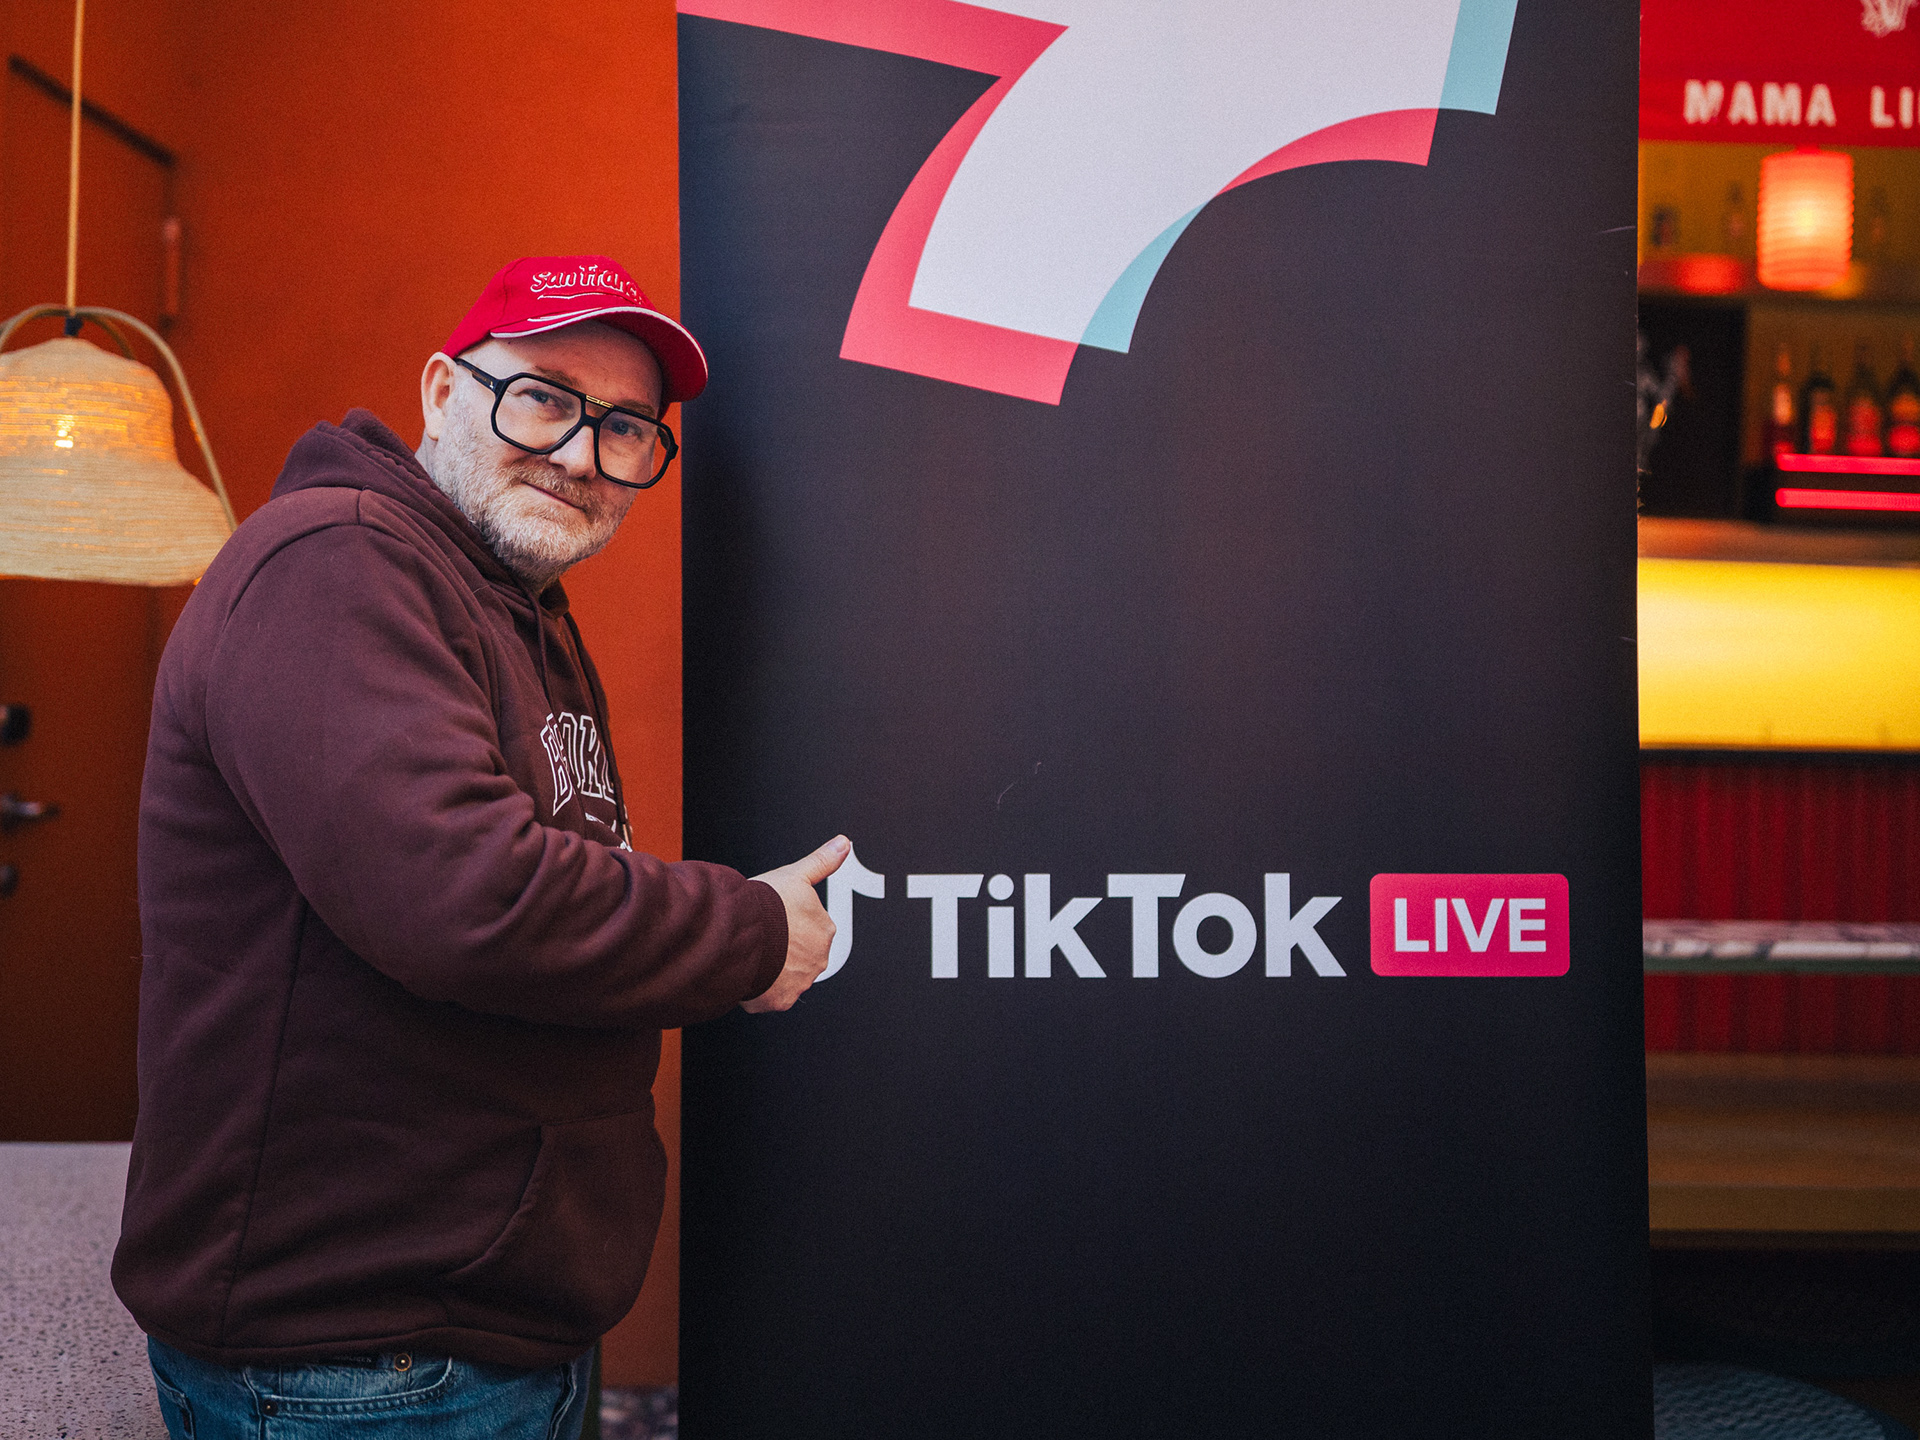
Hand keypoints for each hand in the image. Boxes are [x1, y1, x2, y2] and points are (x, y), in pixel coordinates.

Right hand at [744, 835, 849, 1011]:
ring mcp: (801, 982)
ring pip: (786, 976)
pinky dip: (761, 989)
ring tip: (754, 952)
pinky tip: (750, 971)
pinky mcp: (781, 1000)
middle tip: (764, 936)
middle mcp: (819, 959)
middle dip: (784, 948)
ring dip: (773, 968)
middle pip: (800, 954)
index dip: (789, 923)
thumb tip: (844, 843)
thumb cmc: (766, 904)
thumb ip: (822, 862)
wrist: (740, 933)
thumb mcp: (796, 875)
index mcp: (825, 930)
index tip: (775, 919)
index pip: (810, 929)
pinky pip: (771, 996)